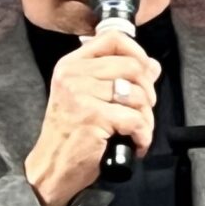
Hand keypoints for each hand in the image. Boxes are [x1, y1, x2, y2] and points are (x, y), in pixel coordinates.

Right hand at [25, 24, 159, 205]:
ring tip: (138, 131)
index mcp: (71, 64)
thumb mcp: (89, 97)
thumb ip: (118, 77)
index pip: (113, 39)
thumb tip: (152, 65)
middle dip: (148, 92)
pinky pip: (136, 120)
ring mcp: (81, 94)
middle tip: (144, 111)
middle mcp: (74, 75)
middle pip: (132, 66)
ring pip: (138, 95)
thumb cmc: (72, 134)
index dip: (138, 52)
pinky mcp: (93, 117)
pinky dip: (143, 135)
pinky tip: (136, 144)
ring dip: (147, 118)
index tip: (146, 72)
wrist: (52, 166)